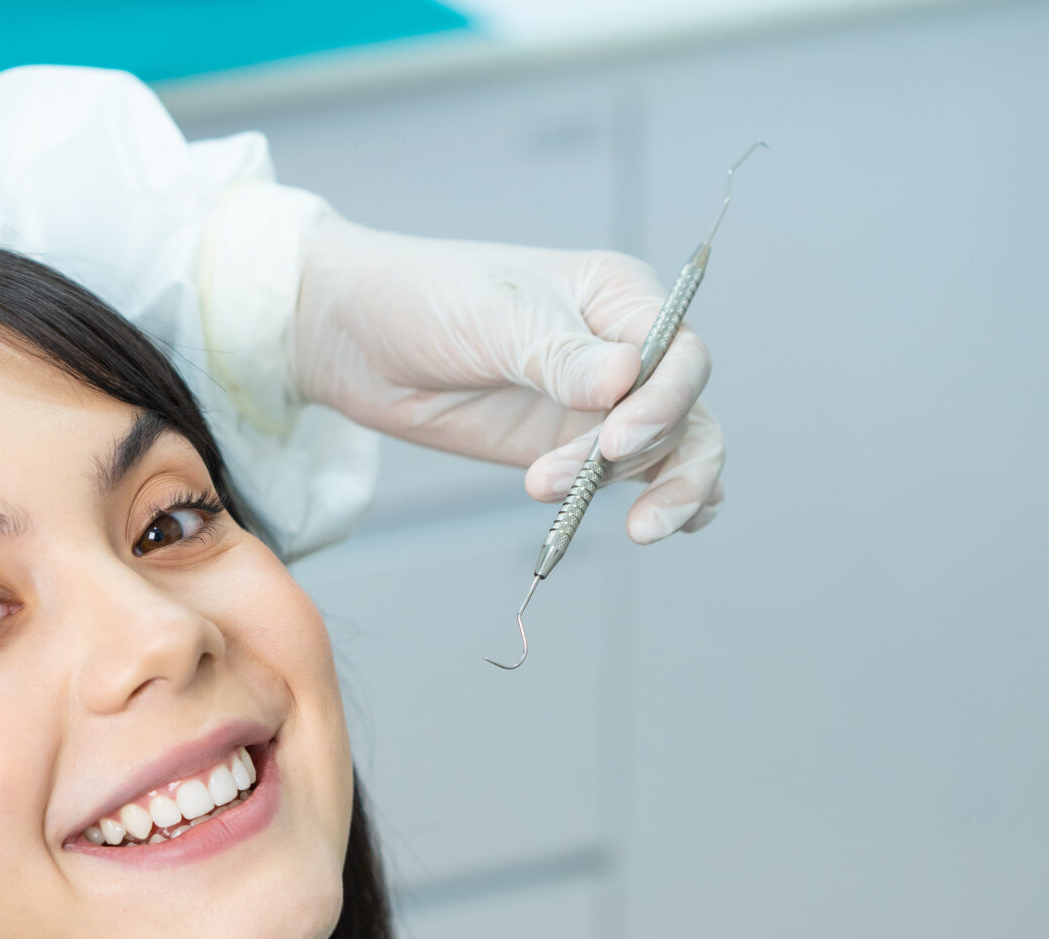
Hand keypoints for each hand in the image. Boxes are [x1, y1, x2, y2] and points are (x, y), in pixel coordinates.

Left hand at [293, 216, 725, 542]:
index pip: (679, 354)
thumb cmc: (429, 300)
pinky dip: (666, 499)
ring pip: (677, 450)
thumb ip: (560, 356)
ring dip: (664, 490)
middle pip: (686, 410)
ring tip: (636, 530)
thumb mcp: (495, 319)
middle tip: (595, 480)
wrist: (363, 341)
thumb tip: (627, 378)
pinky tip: (661, 525)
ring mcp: (605, 405)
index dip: (663, 402)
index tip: (615, 440)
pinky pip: (643, 477)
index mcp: (619, 298)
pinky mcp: (578, 450)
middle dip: (655, 455)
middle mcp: (626, 351)